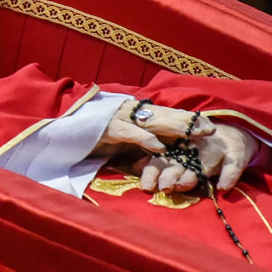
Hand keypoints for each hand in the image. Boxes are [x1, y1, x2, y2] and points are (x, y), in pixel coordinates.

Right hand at [98, 100, 215, 154]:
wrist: (60, 133)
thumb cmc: (91, 140)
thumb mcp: (121, 145)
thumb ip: (140, 148)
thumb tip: (162, 158)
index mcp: (134, 116)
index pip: (166, 116)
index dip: (187, 120)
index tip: (209, 127)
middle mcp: (129, 114)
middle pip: (165, 116)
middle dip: (188, 122)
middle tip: (211, 129)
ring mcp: (118, 119)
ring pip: (152, 121)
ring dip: (175, 127)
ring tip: (195, 133)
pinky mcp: (106, 129)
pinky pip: (129, 133)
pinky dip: (144, 138)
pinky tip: (159, 146)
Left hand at [138, 123, 256, 192]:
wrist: (234, 134)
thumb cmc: (198, 150)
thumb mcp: (180, 155)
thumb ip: (159, 164)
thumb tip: (137, 171)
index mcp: (178, 149)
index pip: (162, 159)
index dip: (153, 172)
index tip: (146, 187)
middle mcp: (195, 148)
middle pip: (180, 162)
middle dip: (170, 174)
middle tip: (164, 187)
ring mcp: (216, 151)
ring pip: (204, 163)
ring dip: (193, 175)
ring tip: (184, 185)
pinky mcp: (235, 155)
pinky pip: (233, 165)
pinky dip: (229, 176)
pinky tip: (223, 187)